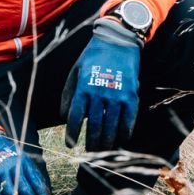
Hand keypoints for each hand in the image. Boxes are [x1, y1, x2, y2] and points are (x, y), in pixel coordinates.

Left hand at [61, 16, 141, 151]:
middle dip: (91, 143)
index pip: (75, 117)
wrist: (117, 41)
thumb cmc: (92, 57)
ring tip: (103, 151)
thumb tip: (63, 117)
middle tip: (89, 153)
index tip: (71, 144)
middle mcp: (99, 93)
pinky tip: (121, 139)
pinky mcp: (131, 95)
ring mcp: (117, 95)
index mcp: (83, 88)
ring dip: (107, 141)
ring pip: (111, 126)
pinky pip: (128, 119)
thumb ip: (68, 94)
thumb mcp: (75, 72)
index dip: (72, 134)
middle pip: (94, 126)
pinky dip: (125, 131)